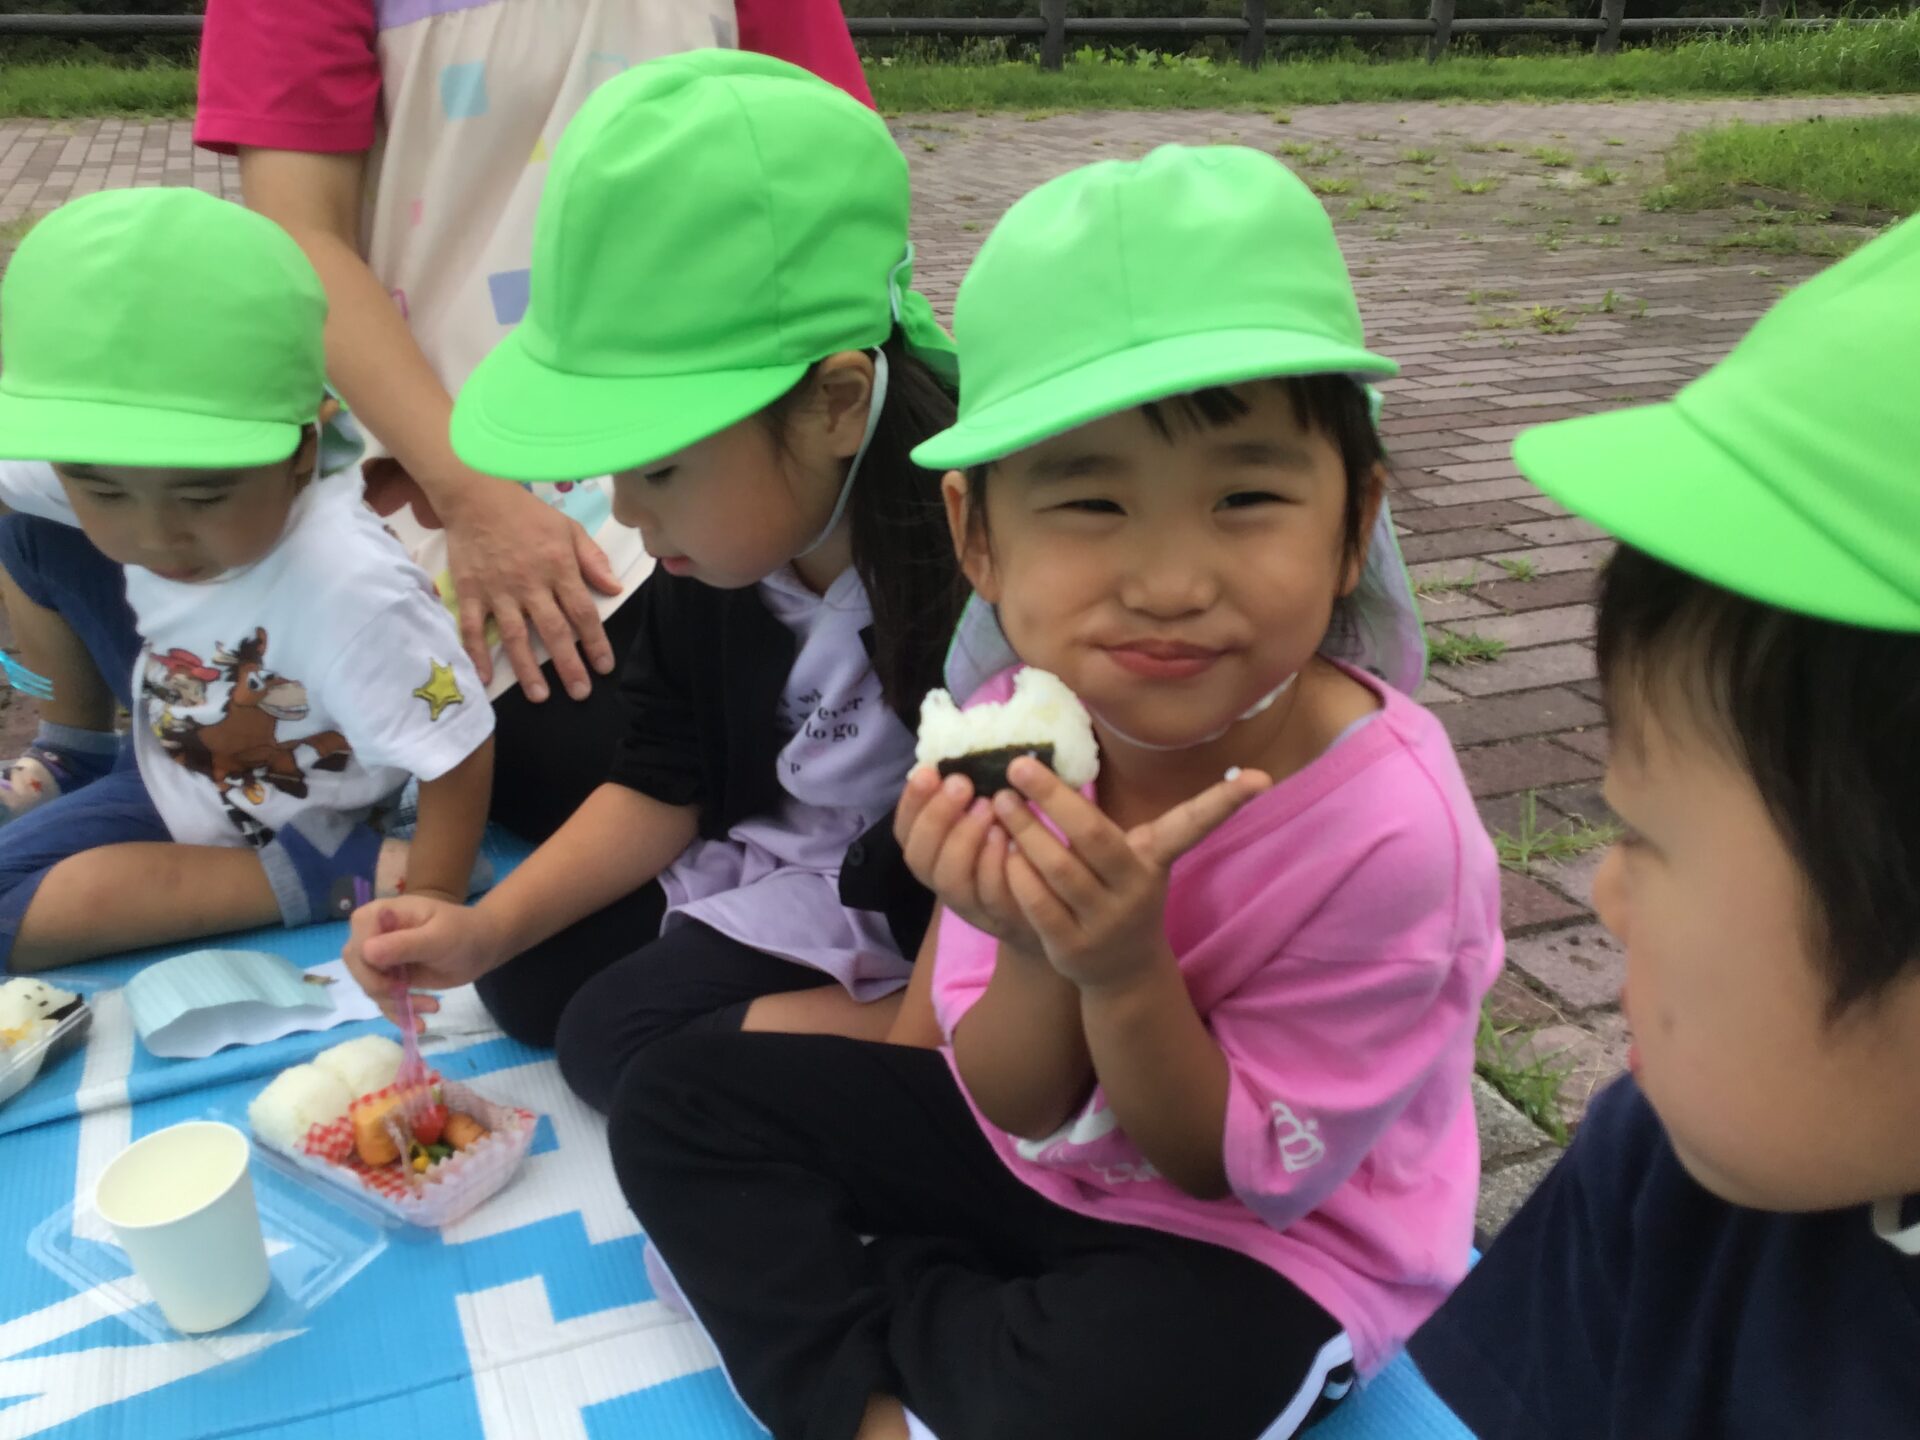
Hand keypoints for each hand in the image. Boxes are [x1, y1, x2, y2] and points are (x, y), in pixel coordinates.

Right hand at [342, 895, 505, 1025]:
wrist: (482, 946)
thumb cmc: (463, 932)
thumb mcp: (438, 938)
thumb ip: (403, 944)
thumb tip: (366, 952)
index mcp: (379, 914)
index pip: (357, 945)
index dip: (370, 968)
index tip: (396, 981)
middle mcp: (373, 934)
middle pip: (358, 969)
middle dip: (382, 989)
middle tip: (408, 996)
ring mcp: (381, 957)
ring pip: (370, 988)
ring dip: (397, 1003)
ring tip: (432, 1006)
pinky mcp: (391, 977)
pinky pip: (384, 999)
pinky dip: (399, 1014)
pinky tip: (420, 1024)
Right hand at [435, 473, 621, 700]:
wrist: (476, 496)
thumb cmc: (527, 514)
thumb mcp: (569, 528)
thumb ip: (593, 559)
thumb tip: (615, 589)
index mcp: (559, 568)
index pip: (583, 612)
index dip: (595, 642)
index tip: (604, 666)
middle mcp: (531, 584)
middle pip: (554, 631)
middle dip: (569, 665)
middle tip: (580, 693)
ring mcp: (498, 590)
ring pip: (516, 636)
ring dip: (528, 669)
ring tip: (540, 696)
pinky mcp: (470, 592)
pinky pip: (473, 628)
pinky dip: (477, 654)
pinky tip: (484, 678)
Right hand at [894, 767, 1044, 957]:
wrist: (1056, 908)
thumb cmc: (1016, 849)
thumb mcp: (989, 818)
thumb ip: (973, 796)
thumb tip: (970, 748)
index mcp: (933, 854)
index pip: (904, 832)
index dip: (911, 803)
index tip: (930, 771)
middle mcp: (944, 882)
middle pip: (919, 858)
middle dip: (937, 817)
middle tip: (962, 785)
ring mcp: (971, 905)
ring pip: (949, 880)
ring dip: (964, 839)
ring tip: (988, 807)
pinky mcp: (1002, 918)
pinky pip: (990, 895)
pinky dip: (994, 864)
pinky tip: (1009, 838)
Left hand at [992, 757, 1271, 989]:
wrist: (1122, 974)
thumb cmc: (1120, 893)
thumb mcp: (1133, 858)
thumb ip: (1109, 822)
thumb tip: (1066, 765)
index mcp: (1155, 861)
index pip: (1193, 825)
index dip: (1225, 801)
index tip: (1262, 777)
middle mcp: (1136, 891)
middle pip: (1095, 837)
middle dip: (1055, 798)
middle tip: (1019, 764)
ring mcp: (1104, 922)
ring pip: (1060, 870)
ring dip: (1025, 832)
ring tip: (999, 801)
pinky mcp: (1072, 948)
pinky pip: (1038, 905)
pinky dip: (1017, 874)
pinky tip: (1002, 850)